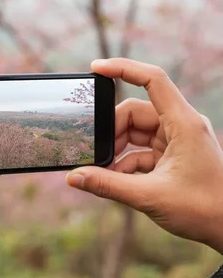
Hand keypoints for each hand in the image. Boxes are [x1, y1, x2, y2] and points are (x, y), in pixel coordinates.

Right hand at [66, 58, 222, 253]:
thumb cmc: (203, 209)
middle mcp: (181, 126)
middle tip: (96, 154)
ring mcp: (177, 140)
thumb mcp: (149, 196)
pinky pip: (141, 150)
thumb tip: (73, 177)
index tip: (95, 69)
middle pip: (135, 112)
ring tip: (104, 171)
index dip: (123, 68)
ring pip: (136, 131)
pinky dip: (126, 162)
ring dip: (117, 149)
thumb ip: (107, 185)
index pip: (152, 80)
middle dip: (112, 131)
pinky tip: (117, 180)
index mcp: (183, 124)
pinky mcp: (173, 155)